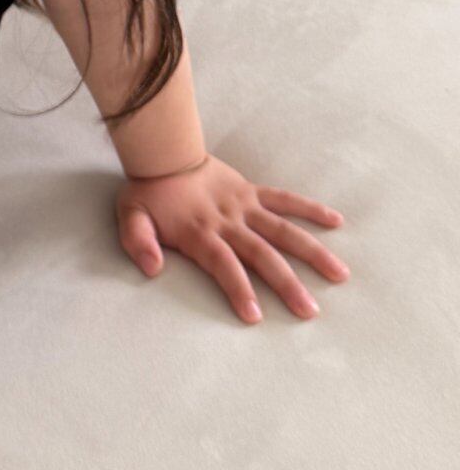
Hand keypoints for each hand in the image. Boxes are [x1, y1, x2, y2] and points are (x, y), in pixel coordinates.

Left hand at [115, 153, 350, 323]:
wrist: (163, 152)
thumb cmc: (148, 193)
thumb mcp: (130, 216)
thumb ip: (138, 242)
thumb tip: (152, 269)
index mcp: (200, 232)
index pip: (223, 265)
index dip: (238, 289)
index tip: (255, 317)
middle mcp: (228, 221)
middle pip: (261, 254)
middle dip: (285, 284)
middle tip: (310, 312)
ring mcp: (244, 206)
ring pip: (283, 230)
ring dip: (311, 252)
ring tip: (339, 274)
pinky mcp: (253, 192)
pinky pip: (285, 199)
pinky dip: (310, 209)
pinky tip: (336, 221)